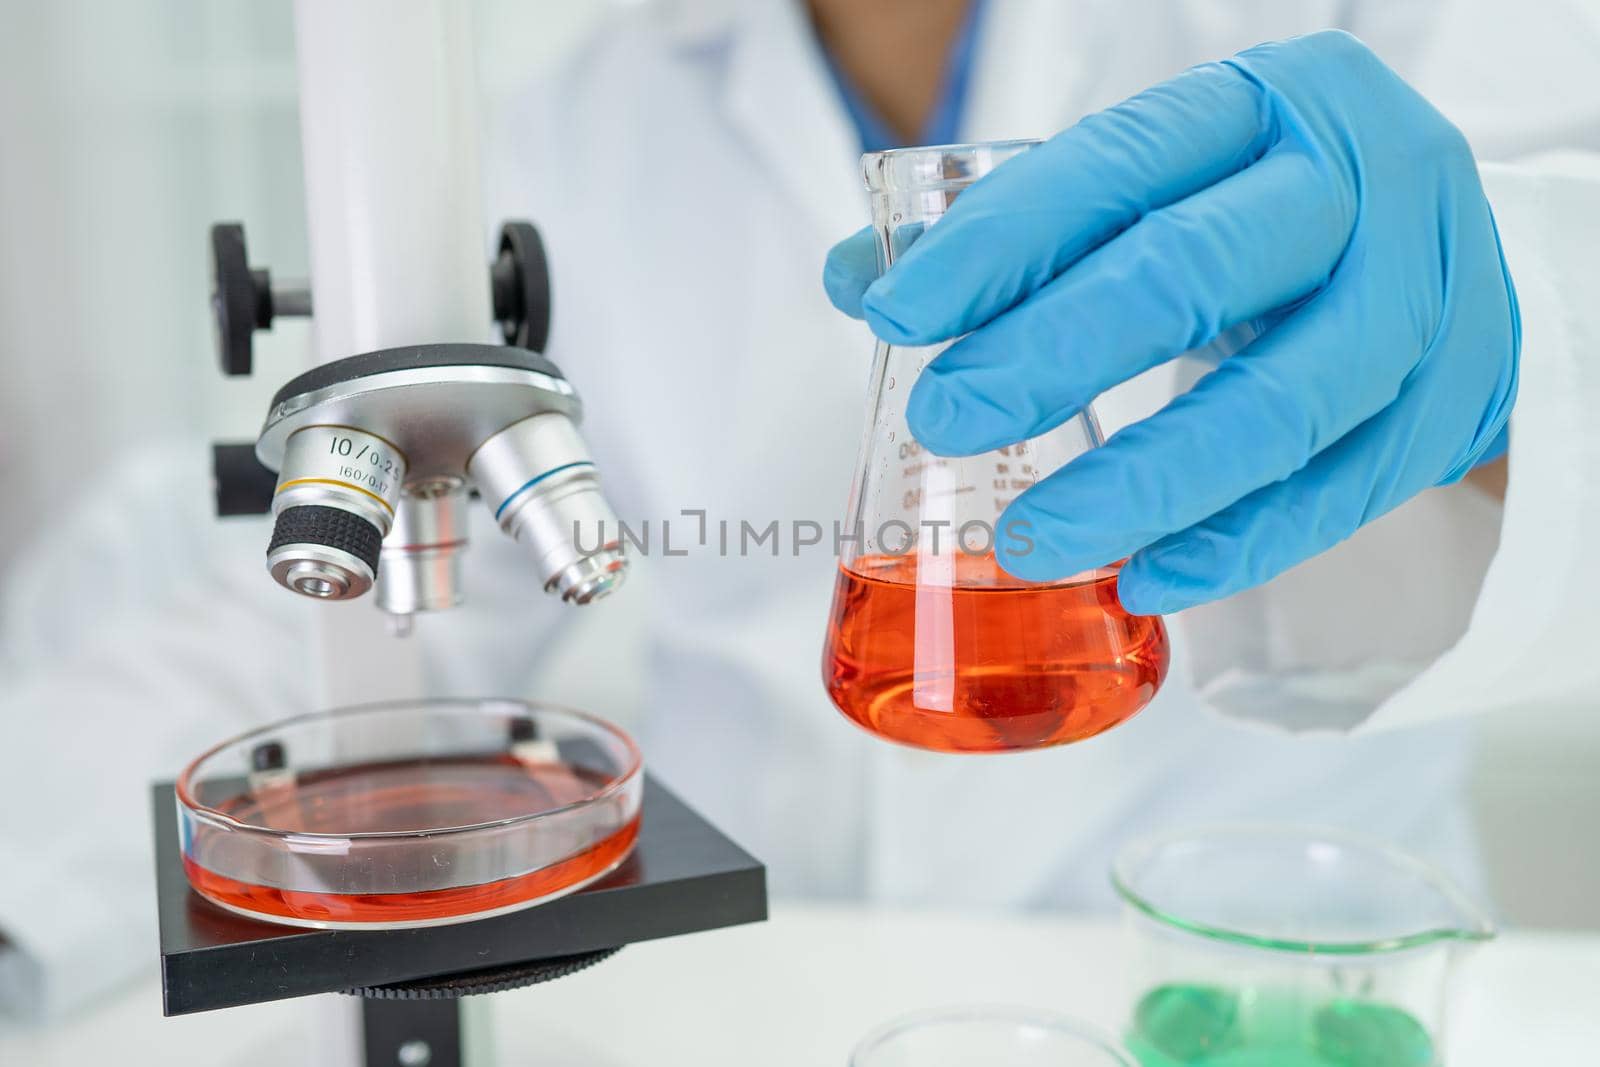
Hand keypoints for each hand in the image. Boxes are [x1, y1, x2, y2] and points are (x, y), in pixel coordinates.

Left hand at [823, 31, 1517, 613]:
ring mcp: (1423, 298)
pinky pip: (1340, 494)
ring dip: (1144, 484)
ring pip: (1281, 403)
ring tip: (1032, 542)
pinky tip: (1145, 580)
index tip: (900, 315)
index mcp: (1266, 105)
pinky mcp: (1452, 407)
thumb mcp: (1161, 188)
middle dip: (1055, 353)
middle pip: (1196, 273)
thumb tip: (860, 278)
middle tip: (947, 420)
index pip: (1115, 166)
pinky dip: (1237, 546)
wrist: (1461, 253)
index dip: (1000, 244)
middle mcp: (1360, 183)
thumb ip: (1018, 229)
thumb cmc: (1269, 216)